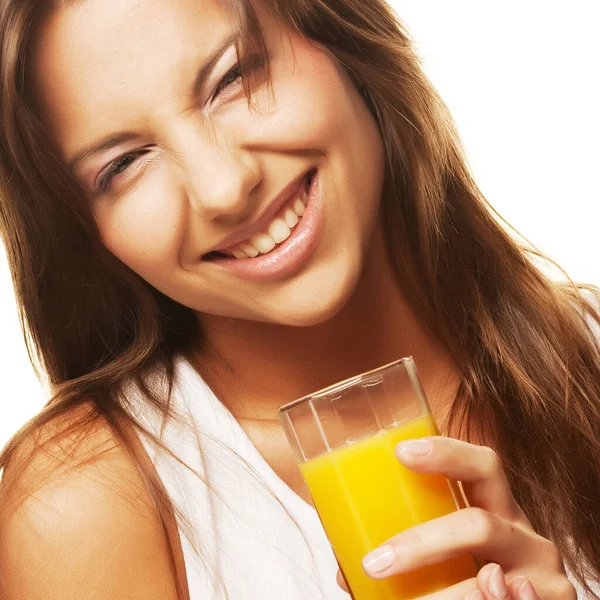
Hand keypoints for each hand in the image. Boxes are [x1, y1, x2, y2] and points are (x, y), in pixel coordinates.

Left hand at [335, 437, 575, 598]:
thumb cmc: (472, 580)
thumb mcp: (443, 560)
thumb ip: (404, 556)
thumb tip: (345, 569)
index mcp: (496, 508)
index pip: (482, 466)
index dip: (447, 453)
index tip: (401, 452)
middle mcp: (524, 534)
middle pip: (479, 525)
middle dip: (423, 545)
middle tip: (376, 563)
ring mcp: (542, 574)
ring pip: (492, 583)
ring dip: (443, 598)